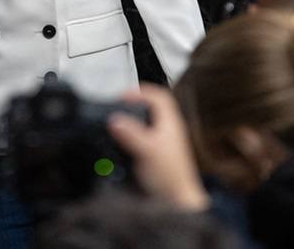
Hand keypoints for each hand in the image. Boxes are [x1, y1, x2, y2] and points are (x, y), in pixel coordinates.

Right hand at [107, 84, 208, 210]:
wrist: (178, 201)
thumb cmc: (171, 177)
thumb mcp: (147, 150)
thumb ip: (130, 133)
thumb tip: (115, 119)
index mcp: (170, 124)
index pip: (159, 97)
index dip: (141, 92)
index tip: (123, 96)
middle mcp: (168, 132)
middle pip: (153, 109)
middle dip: (135, 105)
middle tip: (119, 106)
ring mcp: (164, 145)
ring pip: (148, 125)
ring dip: (133, 122)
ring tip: (117, 124)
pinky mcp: (158, 158)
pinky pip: (144, 141)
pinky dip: (132, 139)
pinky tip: (122, 146)